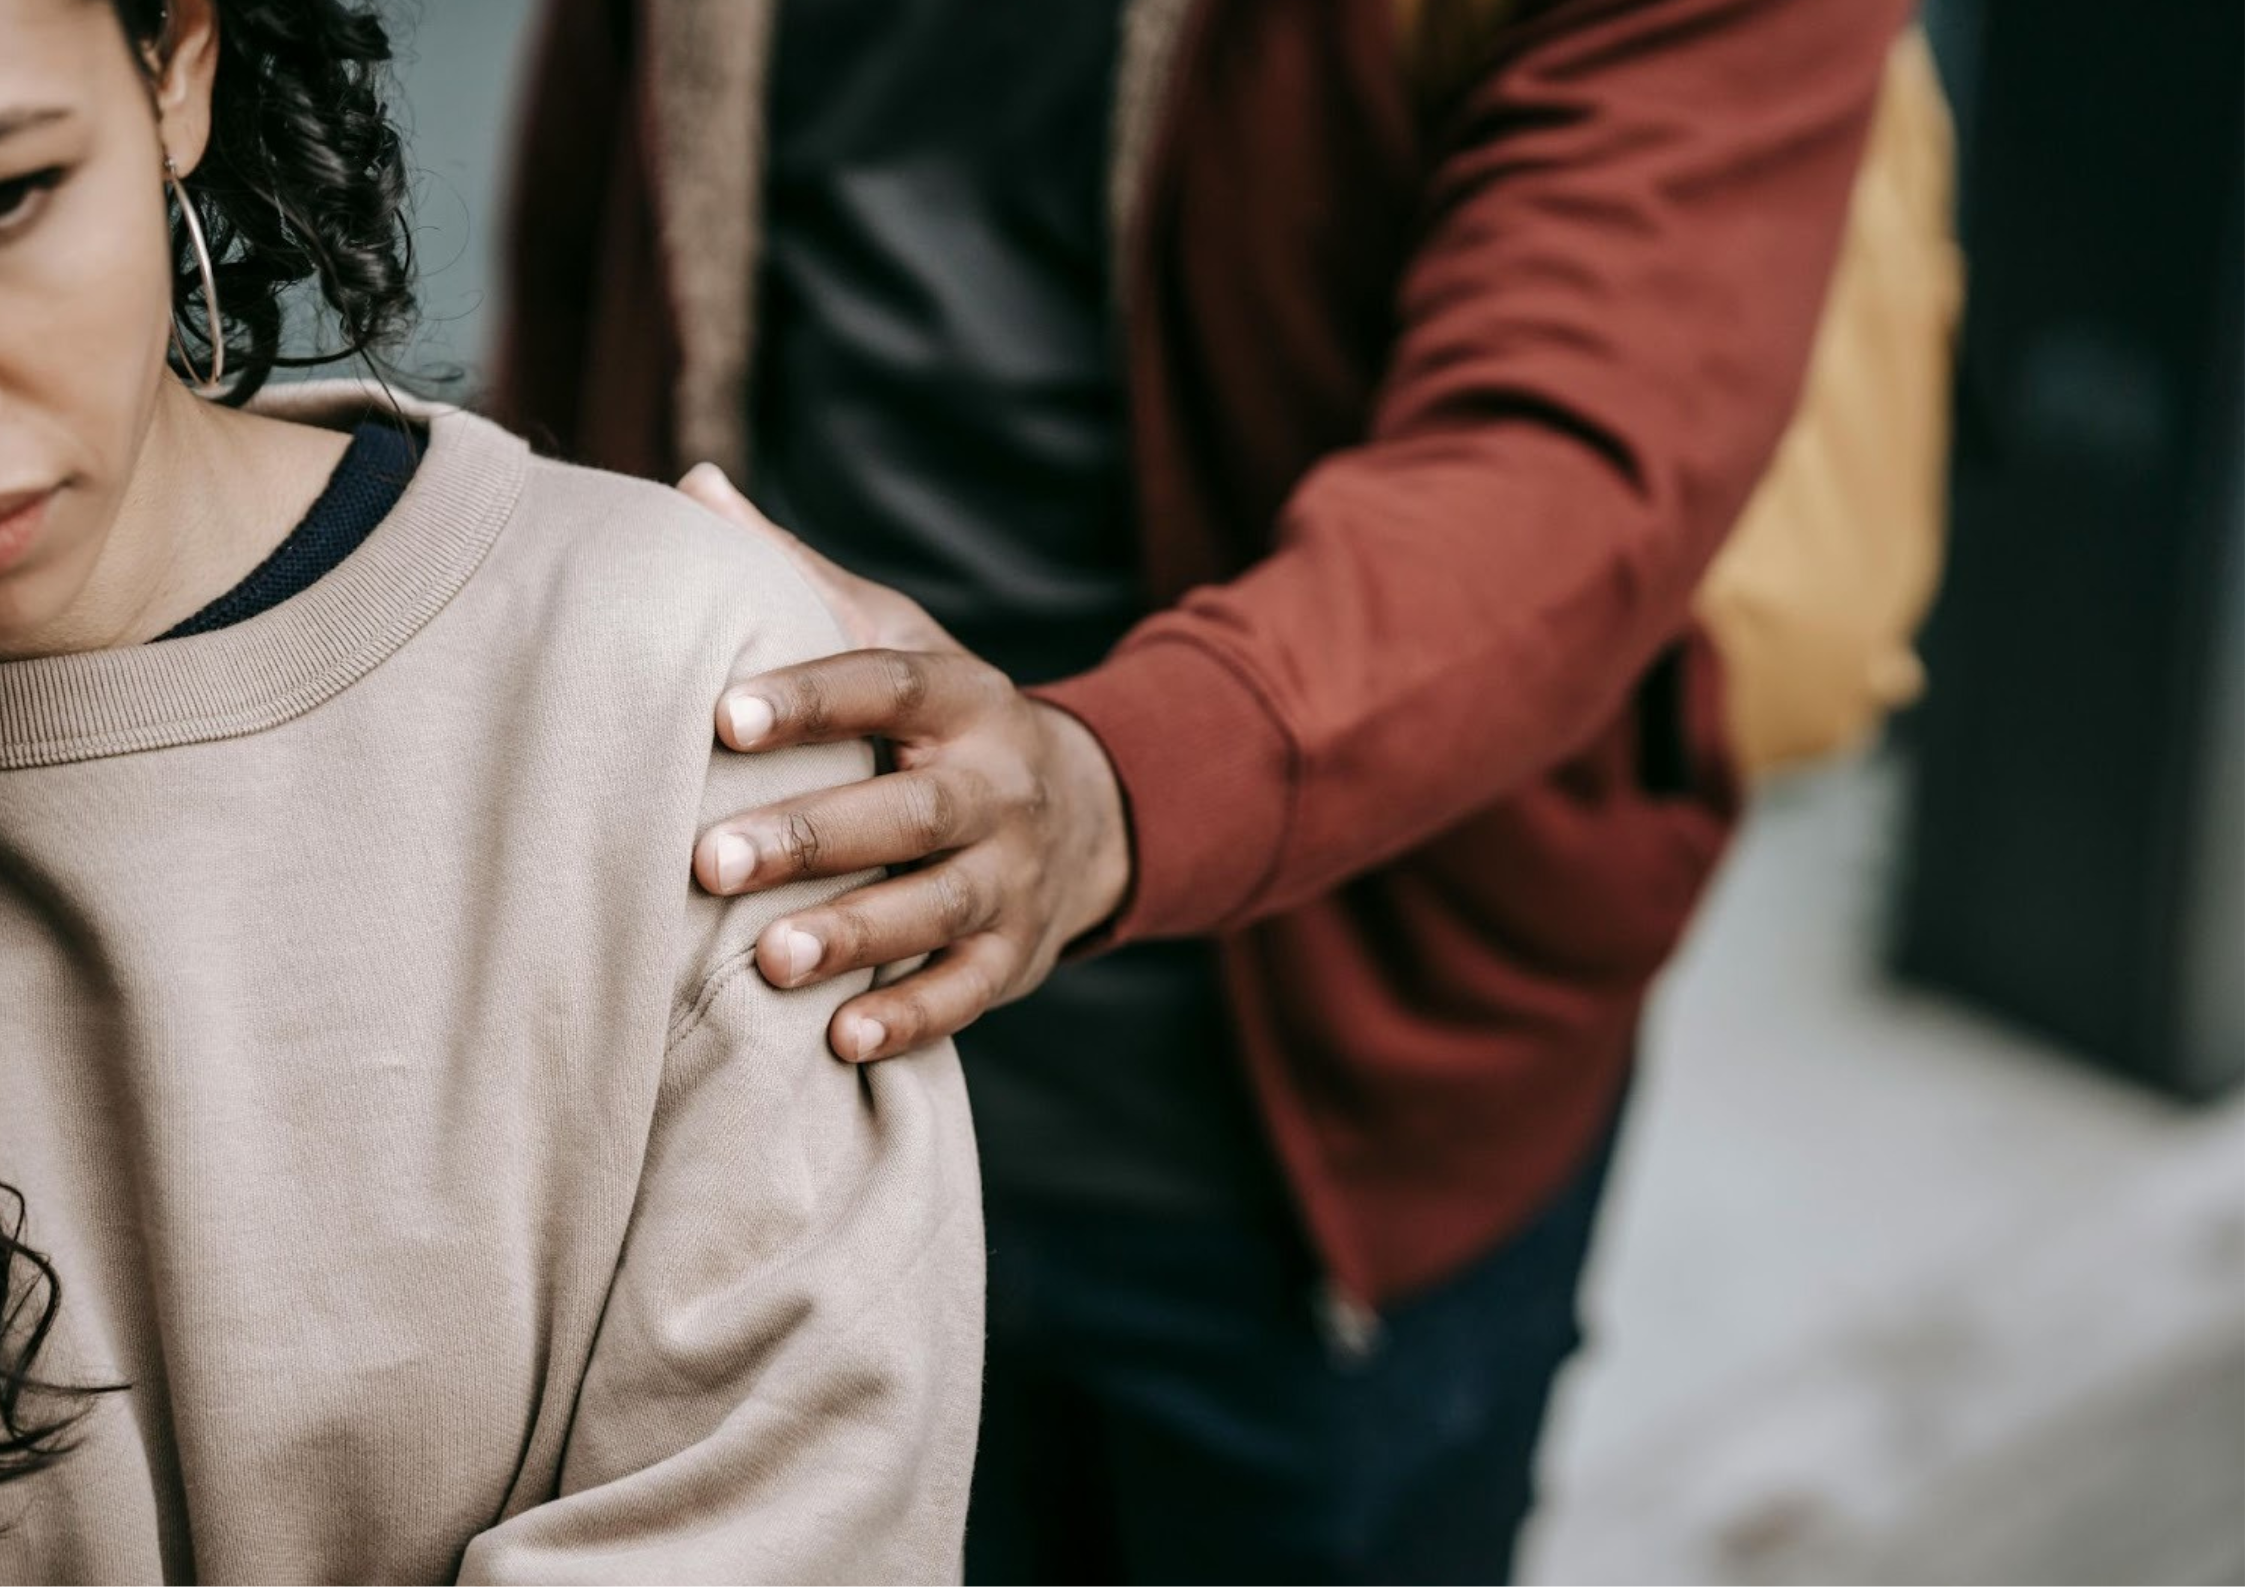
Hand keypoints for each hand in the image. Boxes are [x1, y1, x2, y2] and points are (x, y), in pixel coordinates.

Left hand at [678, 465, 1132, 1061]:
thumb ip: (797, 576)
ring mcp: (1016, 871)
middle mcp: (998, 781)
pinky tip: (841, 1041)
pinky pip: (968, 990)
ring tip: (769, 959)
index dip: (811, 698)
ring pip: (941, 903)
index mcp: (962, 694)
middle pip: (914, 807)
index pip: (888, 686)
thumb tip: (693, 485)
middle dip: (814, 834)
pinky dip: (912, 1015)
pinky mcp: (1016, 954)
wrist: (1085, 808)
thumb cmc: (940, 719)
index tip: (723, 714)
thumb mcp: (893, 635)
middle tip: (709, 858)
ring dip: (859, 931)